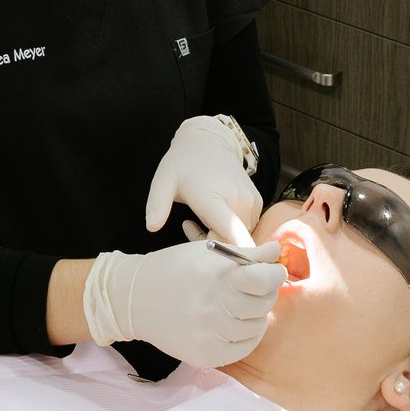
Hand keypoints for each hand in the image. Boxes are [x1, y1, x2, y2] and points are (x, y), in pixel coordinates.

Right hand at [84, 240, 287, 367]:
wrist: (135, 299)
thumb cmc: (175, 268)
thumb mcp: (206, 251)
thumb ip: (245, 254)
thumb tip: (276, 252)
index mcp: (214, 274)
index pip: (263, 280)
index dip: (274, 275)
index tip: (273, 272)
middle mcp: (212, 305)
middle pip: (264, 304)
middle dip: (266, 293)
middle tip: (254, 288)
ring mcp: (208, 333)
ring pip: (256, 327)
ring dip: (255, 315)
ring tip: (240, 305)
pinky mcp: (204, 355)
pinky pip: (243, 349)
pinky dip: (247, 337)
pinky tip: (236, 324)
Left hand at [145, 115, 262, 246]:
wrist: (208, 141)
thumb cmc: (182, 163)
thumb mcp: (163, 181)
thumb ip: (157, 205)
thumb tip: (151, 227)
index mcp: (214, 197)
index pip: (233, 233)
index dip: (235, 255)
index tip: (227, 269)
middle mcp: (238, 201)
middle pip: (231, 241)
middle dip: (212, 244)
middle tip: (190, 227)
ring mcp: (252, 202)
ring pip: (239, 236)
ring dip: (221, 236)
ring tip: (202, 217)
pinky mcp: (258, 203)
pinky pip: (245, 227)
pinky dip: (231, 228)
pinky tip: (216, 214)